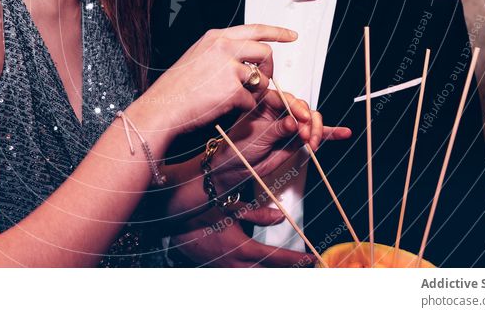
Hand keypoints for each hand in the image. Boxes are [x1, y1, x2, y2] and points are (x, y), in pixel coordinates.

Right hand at [138, 25, 296, 136]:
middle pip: (266, 53)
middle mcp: (224, 47)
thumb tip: (246, 59)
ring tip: (233, 98)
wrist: (162, 107)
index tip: (292, 35)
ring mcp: (230, 67)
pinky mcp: (233, 89)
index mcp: (216, 37)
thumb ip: (221, 53)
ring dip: (254, 92)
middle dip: (269, 69)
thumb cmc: (176, 88)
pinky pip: (250, 101)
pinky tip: (222, 107)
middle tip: (260, 82)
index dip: (277, 32)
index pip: (255, 29)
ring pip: (261, 79)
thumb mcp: (198, 57)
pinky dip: (241, 108)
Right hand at [169, 207, 314, 267]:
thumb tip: (279, 217)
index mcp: (242, 249)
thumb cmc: (201, 215)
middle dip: (289, 270)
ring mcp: (229, 270)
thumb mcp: (229, 209)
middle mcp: (237, 264)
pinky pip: (244, 274)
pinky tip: (263, 268)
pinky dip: (258, 271)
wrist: (174, 229)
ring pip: (258, 275)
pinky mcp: (222, 270)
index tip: (310, 258)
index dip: (295, 259)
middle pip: (270, 272)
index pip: (275, 257)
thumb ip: (257, 214)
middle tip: (306, 265)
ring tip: (289, 268)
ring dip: (273, 271)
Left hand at [211, 89, 351, 194]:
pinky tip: (342, 133)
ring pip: (310, 120)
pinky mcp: (297, 137)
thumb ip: (276, 128)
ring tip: (313, 143)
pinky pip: (314, 133)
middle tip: (306, 136)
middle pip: (302, 108)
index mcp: (264, 102)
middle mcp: (279, 110)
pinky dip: (328, 133)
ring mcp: (290, 123)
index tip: (301, 119)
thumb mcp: (256, 136)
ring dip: (316, 130)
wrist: (237, 168)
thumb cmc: (238, 148)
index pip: (285, 98)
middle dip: (308, 122)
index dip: (296, 107)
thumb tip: (292, 122)